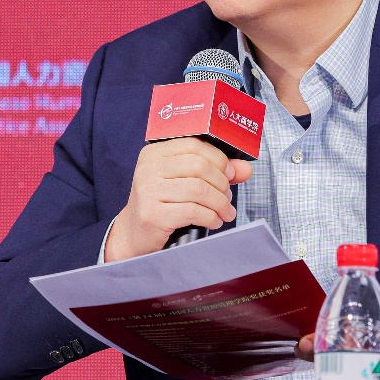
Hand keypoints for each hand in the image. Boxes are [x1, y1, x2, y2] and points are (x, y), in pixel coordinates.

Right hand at [104, 138, 252, 261]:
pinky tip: (214, 222)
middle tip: (227, 198)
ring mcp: (148, 191)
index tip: (231, 175)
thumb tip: (245, 169)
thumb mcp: (184, 182)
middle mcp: (148, 168)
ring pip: (199, 190)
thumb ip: (215, 171)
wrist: (134, 234)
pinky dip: (210, 217)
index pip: (194, 145)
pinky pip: (192, 211)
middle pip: (199, 166)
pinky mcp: (152, 214)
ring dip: (219, 203)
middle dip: (221, 184)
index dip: (219, 159)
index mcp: (154, 153)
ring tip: (225, 212)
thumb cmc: (163, 204)